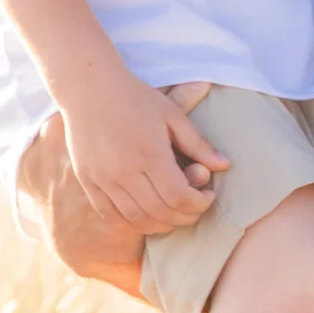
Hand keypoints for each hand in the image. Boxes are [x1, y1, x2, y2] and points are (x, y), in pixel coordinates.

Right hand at [59, 69, 228, 227]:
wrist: (88, 88)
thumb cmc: (136, 98)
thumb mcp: (172, 114)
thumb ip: (198, 143)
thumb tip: (225, 165)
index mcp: (149, 152)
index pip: (179, 196)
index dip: (199, 204)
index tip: (208, 197)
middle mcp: (124, 170)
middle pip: (160, 212)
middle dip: (185, 217)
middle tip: (196, 209)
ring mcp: (103, 178)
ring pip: (136, 218)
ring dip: (160, 224)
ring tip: (175, 214)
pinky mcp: (88, 181)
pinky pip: (111, 213)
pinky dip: (133, 220)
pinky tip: (148, 213)